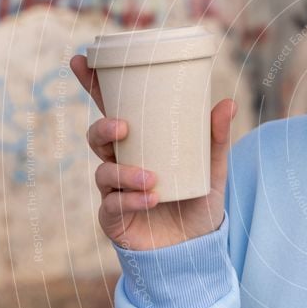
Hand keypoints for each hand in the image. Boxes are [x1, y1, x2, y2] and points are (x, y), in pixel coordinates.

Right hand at [70, 54, 237, 249]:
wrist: (197, 248)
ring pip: (104, 171)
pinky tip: (151, 199)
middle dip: (103, 127)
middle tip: (123, 127)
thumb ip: (215, 139)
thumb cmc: (198, 201)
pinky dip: (131, 200)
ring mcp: (114, 191)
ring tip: (152, 178)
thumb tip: (227, 103)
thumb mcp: (212, 168)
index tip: (79, 59)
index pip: (112, 110)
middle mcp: (121, 162)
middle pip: (97, 136)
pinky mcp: (114, 218)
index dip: (92, 85)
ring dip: (124, 172)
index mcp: (140, 144)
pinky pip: (113, 204)